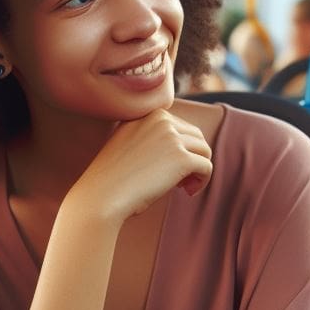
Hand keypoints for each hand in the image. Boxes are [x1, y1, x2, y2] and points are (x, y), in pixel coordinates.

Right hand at [65, 109, 212, 222]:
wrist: (102, 195)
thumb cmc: (113, 178)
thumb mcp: (131, 145)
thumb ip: (154, 138)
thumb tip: (188, 146)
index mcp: (148, 113)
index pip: (181, 127)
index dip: (181, 149)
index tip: (169, 169)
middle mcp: (161, 119)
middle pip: (197, 137)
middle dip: (193, 158)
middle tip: (179, 181)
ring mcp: (172, 137)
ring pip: (204, 150)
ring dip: (198, 170)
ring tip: (183, 187)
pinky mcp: (181, 158)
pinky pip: (207, 167)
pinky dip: (202, 181)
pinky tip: (187, 192)